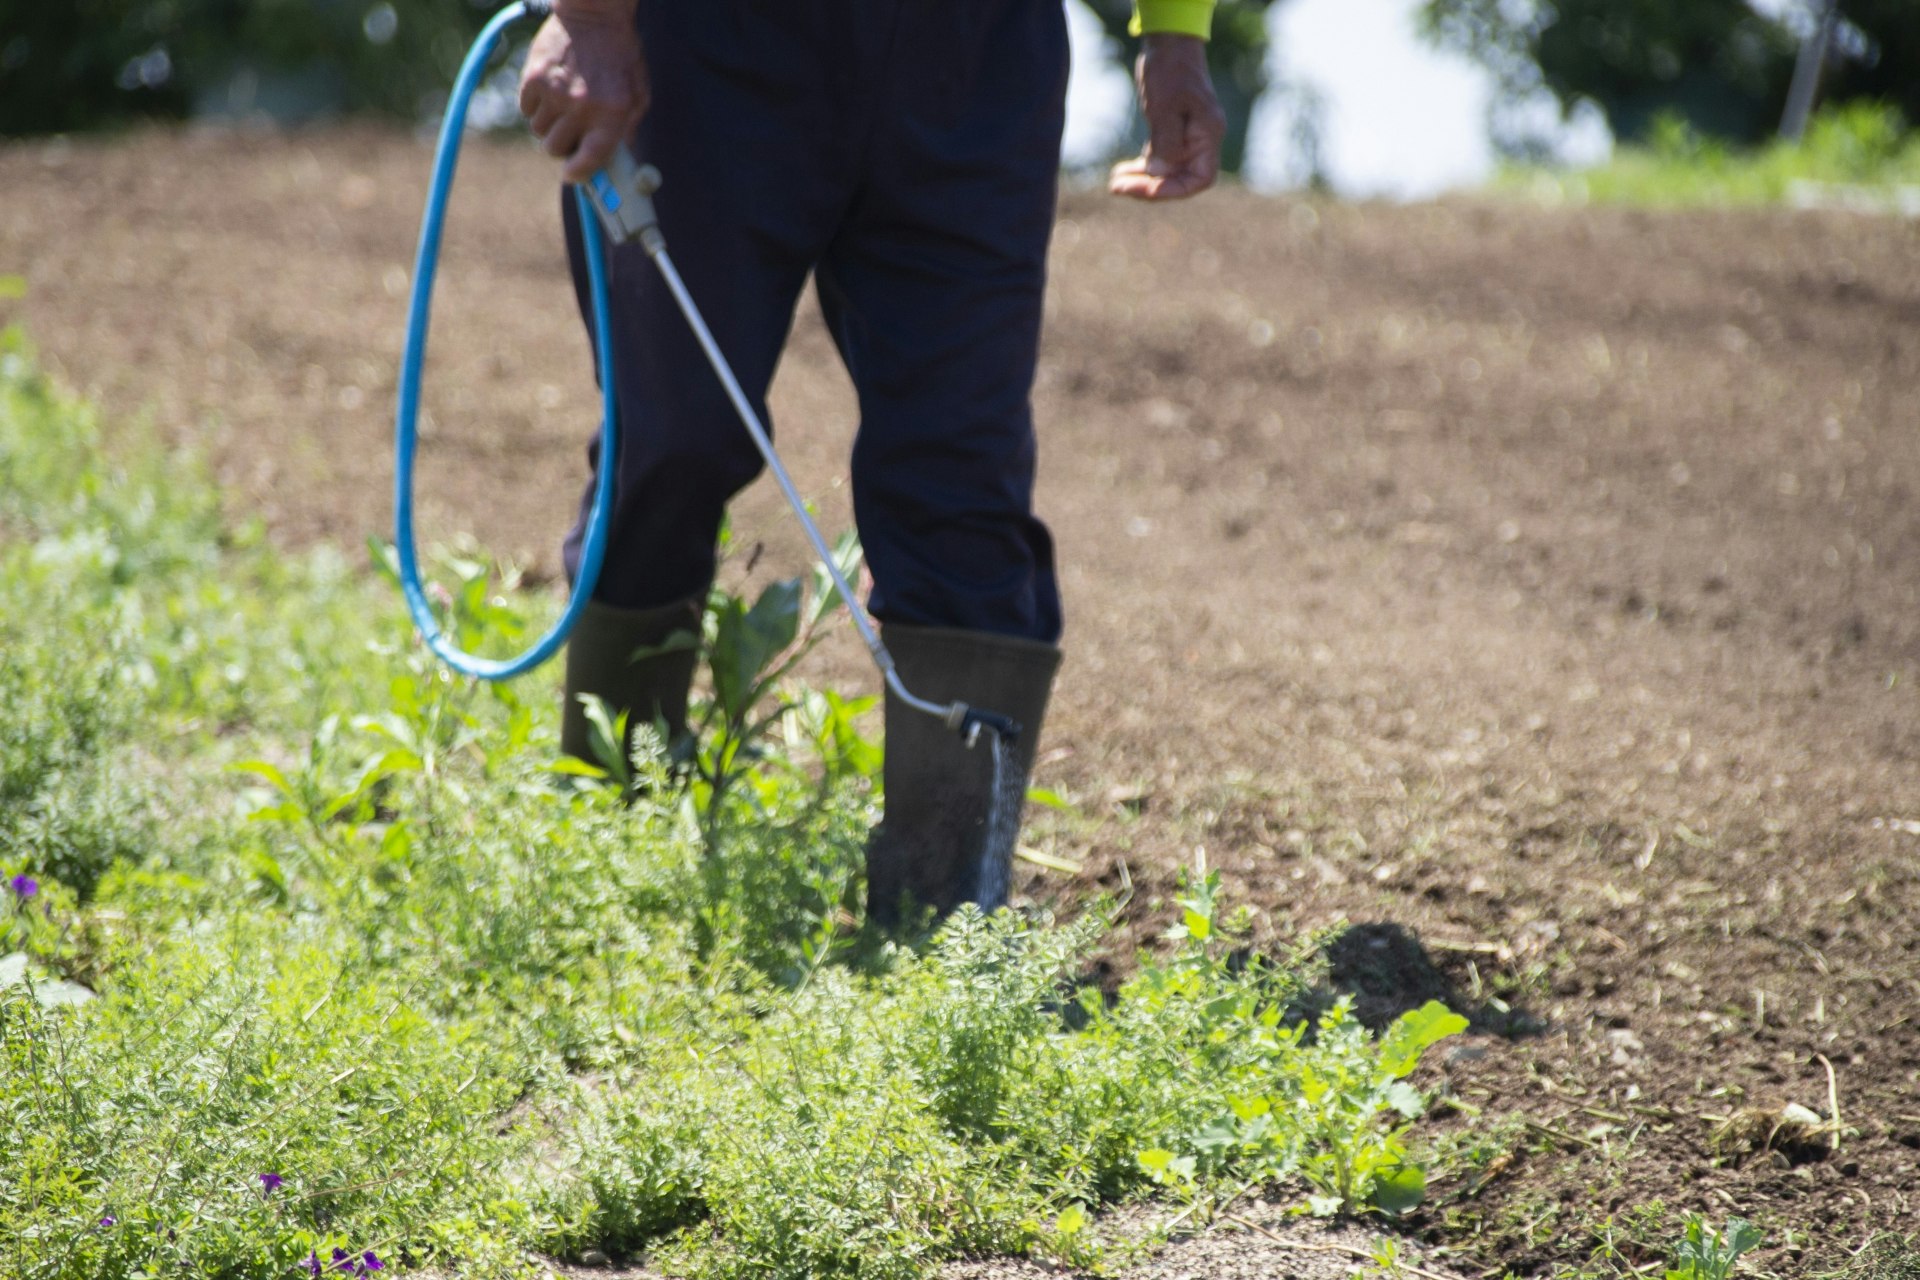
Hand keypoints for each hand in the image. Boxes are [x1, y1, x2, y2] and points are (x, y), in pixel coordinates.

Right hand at [518, 4, 647, 184]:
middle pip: (555, 150)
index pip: (589, 160)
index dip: (579, 174)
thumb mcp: (638, 92)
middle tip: (570, 134)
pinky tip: (550, 91)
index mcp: (612, 113)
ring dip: (549, 125)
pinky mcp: (533, 78)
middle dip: (562, 147)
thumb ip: (628, 127)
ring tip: (563, 106)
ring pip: (539, 131)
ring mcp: (554, 92)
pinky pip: (526, 110)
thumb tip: (615, 158)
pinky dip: (536, 107)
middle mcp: (581, 106)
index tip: (574, 174)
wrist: (594, 13)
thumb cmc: (620, 55)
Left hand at [1109, 35, 1225, 200]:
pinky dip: (1142, 168)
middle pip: (1180, 179)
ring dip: (1142, 181)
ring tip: (1114, 183)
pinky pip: (1160, 159)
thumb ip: (1164, 142)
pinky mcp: (1173, 132)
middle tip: (1116, 187)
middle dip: (1149, 188)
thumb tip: (1158, 174)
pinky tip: (1122, 170)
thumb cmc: (1169, 70)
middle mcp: (1201, 140)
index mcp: (1208, 135)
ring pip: (1167, 172)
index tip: (1145, 190)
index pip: (1199, 179)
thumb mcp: (1164, 106)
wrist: (1168, 43)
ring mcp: (1188, 137)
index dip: (1173, 190)